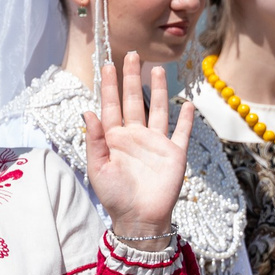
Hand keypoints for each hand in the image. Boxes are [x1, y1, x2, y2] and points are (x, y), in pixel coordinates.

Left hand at [81, 52, 197, 239]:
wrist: (138, 219)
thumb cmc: (114, 196)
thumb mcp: (97, 168)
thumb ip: (94, 139)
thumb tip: (87, 111)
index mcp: (114, 138)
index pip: (111, 106)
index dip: (110, 86)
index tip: (109, 65)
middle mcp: (135, 136)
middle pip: (134, 101)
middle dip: (132, 78)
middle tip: (133, 55)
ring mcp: (156, 143)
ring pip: (158, 109)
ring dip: (158, 90)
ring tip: (157, 69)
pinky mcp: (174, 154)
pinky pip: (181, 132)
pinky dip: (186, 118)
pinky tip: (187, 103)